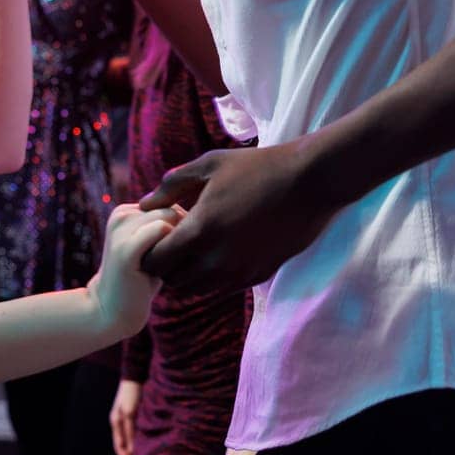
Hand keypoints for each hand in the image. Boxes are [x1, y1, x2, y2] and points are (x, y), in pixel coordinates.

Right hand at [85, 204, 179, 339]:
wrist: (111, 312)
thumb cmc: (141, 280)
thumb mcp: (154, 248)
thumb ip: (169, 227)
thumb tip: (203, 212)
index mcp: (126, 211)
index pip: (169, 202)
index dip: (182, 226)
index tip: (178, 253)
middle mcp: (121, 215)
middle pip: (171, 207)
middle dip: (183, 232)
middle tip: (178, 263)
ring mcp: (121, 230)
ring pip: (169, 215)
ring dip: (178, 242)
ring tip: (170, 266)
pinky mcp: (125, 248)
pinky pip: (162, 229)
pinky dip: (172, 247)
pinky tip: (166, 270)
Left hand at [109, 379, 142, 454]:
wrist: (135, 373)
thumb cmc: (136, 391)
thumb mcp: (135, 410)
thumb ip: (134, 424)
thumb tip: (138, 439)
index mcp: (117, 421)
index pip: (119, 445)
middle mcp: (116, 420)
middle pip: (119, 446)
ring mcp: (121, 416)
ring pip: (122, 440)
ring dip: (128, 454)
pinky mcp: (127, 411)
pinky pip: (128, 429)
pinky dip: (131, 440)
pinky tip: (135, 449)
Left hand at [138, 141, 337, 293]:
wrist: (310, 182)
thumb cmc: (257, 167)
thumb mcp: (209, 165)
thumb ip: (172, 185)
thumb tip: (144, 203)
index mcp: (201, 231)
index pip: (157, 262)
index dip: (151, 252)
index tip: (158, 236)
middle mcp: (218, 260)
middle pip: (175, 282)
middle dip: (169, 265)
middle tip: (175, 242)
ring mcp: (240, 272)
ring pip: (200, 289)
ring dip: (192, 272)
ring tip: (199, 245)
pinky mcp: (259, 276)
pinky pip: (225, 287)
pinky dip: (216, 275)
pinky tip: (223, 248)